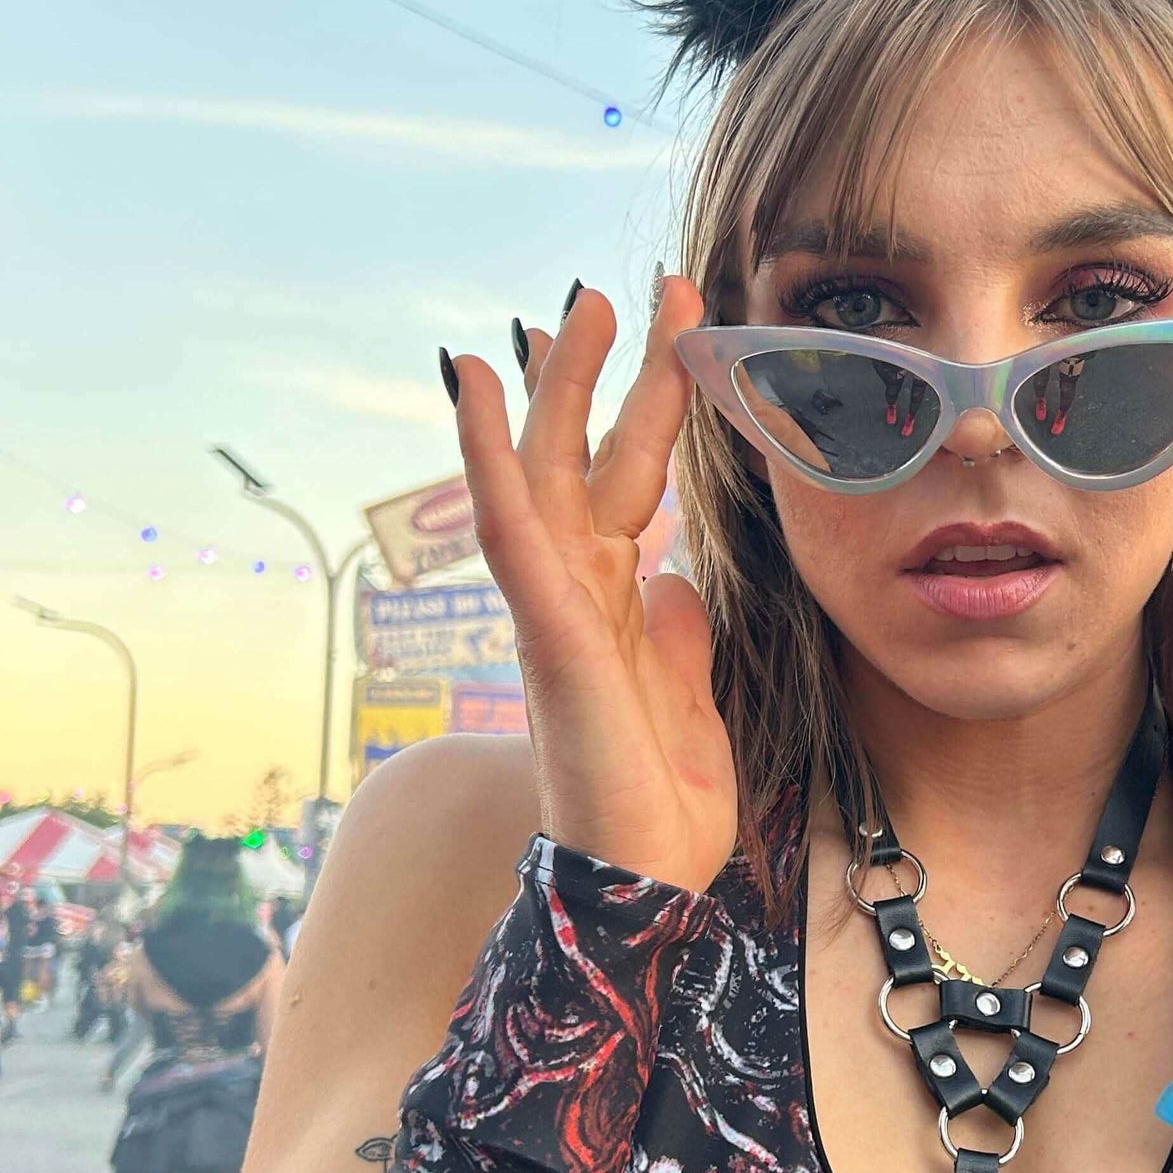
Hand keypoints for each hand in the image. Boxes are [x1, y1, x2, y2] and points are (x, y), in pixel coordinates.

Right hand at [444, 278, 736, 889]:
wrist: (646, 884)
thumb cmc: (659, 803)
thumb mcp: (690, 695)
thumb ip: (676, 633)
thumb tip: (672, 578)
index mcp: (614, 603)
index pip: (629, 482)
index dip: (653, 407)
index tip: (681, 334)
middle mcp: (576, 593)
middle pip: (587, 459)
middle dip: (609, 373)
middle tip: (636, 288)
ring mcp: (555, 610)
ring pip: (547, 475)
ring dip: (558, 387)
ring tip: (572, 305)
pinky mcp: (549, 635)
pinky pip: (513, 530)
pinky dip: (493, 454)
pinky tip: (482, 386)